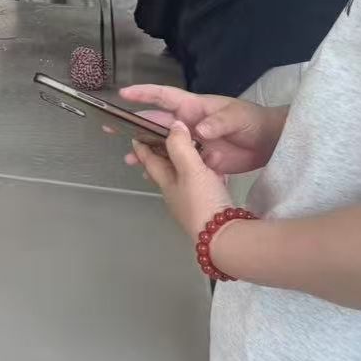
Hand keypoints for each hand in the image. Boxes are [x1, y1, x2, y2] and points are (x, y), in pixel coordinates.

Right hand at [116, 84, 279, 175]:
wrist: (270, 143)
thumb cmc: (253, 122)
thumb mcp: (237, 118)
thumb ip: (218, 123)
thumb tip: (199, 130)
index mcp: (194, 108)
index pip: (165, 97)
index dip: (145, 94)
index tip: (124, 94)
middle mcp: (188, 124)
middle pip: (157, 122)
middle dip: (134, 125)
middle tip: (111, 128)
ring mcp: (193, 143)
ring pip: (163, 145)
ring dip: (145, 150)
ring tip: (127, 159)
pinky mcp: (199, 160)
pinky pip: (176, 163)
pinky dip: (162, 167)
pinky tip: (149, 175)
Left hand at [133, 121, 234, 241]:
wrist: (225, 235)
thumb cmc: (201, 200)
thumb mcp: (190, 169)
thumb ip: (180, 146)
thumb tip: (174, 125)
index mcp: (166, 182)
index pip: (150, 160)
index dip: (142, 146)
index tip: (135, 134)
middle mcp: (176, 192)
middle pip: (168, 167)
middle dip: (167, 151)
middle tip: (170, 137)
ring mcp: (192, 201)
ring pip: (188, 174)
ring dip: (192, 160)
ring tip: (200, 148)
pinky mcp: (210, 207)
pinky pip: (206, 183)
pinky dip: (209, 171)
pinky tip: (218, 167)